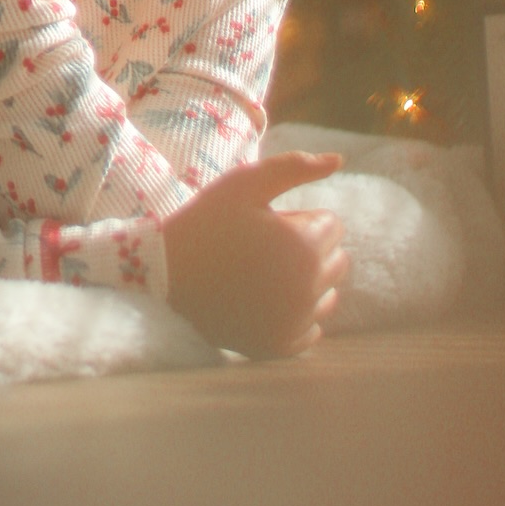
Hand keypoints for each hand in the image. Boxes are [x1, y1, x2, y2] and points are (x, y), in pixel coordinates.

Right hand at [162, 151, 348, 358]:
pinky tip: (264, 300)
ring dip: (306, 281)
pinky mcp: (282, 346)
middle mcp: (310, 288)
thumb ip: (294, 167)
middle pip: (336, 261)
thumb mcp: (245, 183)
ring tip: (263, 272)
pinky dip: (296, 315)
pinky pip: (311, 329)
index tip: (266, 222)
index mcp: (305, 246)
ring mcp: (296, 322)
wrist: (166, 272)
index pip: (333, 226)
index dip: (299, 218)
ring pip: (328, 295)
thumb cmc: (206, 221)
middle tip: (264, 246)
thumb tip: (338, 159)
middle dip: (309, 249)